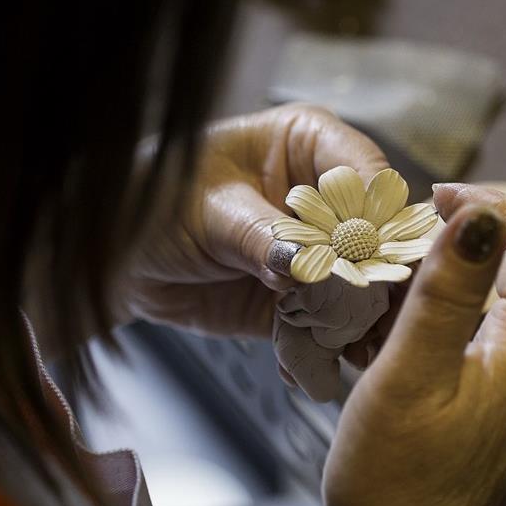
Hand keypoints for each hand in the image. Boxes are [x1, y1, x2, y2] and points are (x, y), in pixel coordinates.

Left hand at [122, 104, 387, 336]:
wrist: (123, 260)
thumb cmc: (158, 204)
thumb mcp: (209, 212)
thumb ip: (260, 235)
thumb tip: (302, 264)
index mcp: (312, 143)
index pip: (365, 172)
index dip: (375, 211)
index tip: (372, 250)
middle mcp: (328, 196)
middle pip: (380, 232)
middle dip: (382, 274)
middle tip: (379, 308)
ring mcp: (323, 250)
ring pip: (368, 284)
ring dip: (366, 319)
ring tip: (360, 346)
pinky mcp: (310, 297)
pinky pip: (334, 323)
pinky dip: (332, 346)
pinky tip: (327, 361)